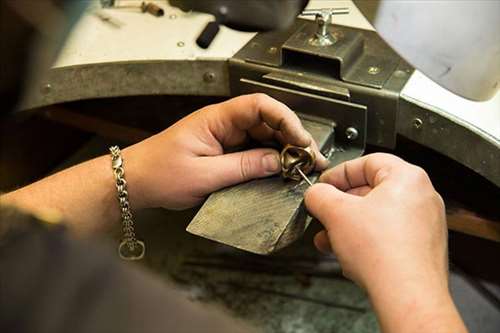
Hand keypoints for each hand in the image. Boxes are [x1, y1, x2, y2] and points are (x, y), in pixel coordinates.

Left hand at [124, 93, 327, 209]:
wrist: (136, 181)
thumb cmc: (158, 173)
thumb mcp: (204, 174)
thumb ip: (243, 167)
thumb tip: (277, 161)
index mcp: (216, 118)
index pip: (260, 106)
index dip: (286, 120)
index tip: (301, 141)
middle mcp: (223, 124)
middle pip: (268, 121)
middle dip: (292, 138)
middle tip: (310, 160)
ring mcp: (225, 137)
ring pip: (264, 137)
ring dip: (283, 151)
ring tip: (300, 169)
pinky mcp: (225, 151)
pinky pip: (254, 151)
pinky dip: (269, 161)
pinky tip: (280, 173)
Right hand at [304, 153, 466, 332]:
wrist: (406, 295)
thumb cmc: (383, 252)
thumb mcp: (336, 214)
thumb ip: (319, 196)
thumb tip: (315, 194)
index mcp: (407, 178)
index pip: (366, 162)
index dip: (338, 173)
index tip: (323, 185)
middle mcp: (421, 197)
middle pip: (371, 191)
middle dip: (340, 206)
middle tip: (322, 213)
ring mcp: (424, 224)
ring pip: (377, 216)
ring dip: (348, 226)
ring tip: (328, 239)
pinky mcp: (421, 248)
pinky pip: (387, 235)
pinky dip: (365, 240)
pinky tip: (346, 254)